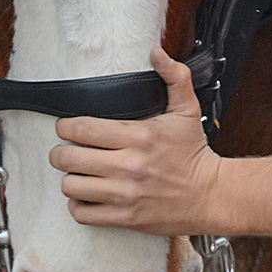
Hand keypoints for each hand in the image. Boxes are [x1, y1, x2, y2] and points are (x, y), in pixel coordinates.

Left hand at [52, 48, 222, 235]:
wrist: (211, 196)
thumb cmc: (195, 154)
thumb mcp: (187, 110)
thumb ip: (174, 77)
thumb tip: (157, 53)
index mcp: (139, 136)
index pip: (84, 128)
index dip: (65, 126)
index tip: (65, 126)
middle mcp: (129, 166)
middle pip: (70, 157)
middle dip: (60, 152)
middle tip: (64, 150)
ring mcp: (126, 194)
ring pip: (72, 186)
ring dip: (69, 179)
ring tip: (76, 173)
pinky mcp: (127, 218)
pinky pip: (84, 214)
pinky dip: (79, 205)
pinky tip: (86, 196)